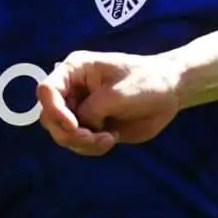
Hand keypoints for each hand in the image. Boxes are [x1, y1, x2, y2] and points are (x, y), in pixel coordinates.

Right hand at [37, 51, 182, 156]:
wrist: (171, 92)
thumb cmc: (147, 81)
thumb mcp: (118, 94)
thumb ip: (92, 110)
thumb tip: (79, 127)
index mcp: (75, 70)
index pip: (47, 91)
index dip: (54, 111)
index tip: (74, 125)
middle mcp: (73, 89)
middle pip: (50, 117)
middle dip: (68, 133)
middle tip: (93, 138)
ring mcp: (81, 108)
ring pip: (62, 134)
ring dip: (81, 143)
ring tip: (107, 140)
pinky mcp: (92, 126)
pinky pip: (78, 143)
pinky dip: (90, 147)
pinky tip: (110, 139)